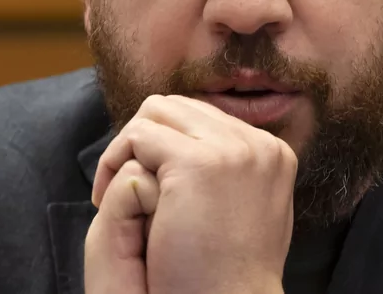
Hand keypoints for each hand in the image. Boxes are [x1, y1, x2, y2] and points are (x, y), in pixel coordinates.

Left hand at [85, 94, 296, 293]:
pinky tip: (109, 198)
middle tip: (121, 188)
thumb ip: (233, 174)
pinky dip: (114, 162)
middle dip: (143, 140)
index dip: (166, 143)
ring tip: (113, 192)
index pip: (204, 117)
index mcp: (273, 152)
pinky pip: (137, 136)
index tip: (147, 184)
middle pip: (179, 107)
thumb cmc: (226, 275)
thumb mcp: (245, 211)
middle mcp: (258, 144)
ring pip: (156, 112)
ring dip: (126, 147)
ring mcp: (232, 150)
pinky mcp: (197, 163)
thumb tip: (202, 143)